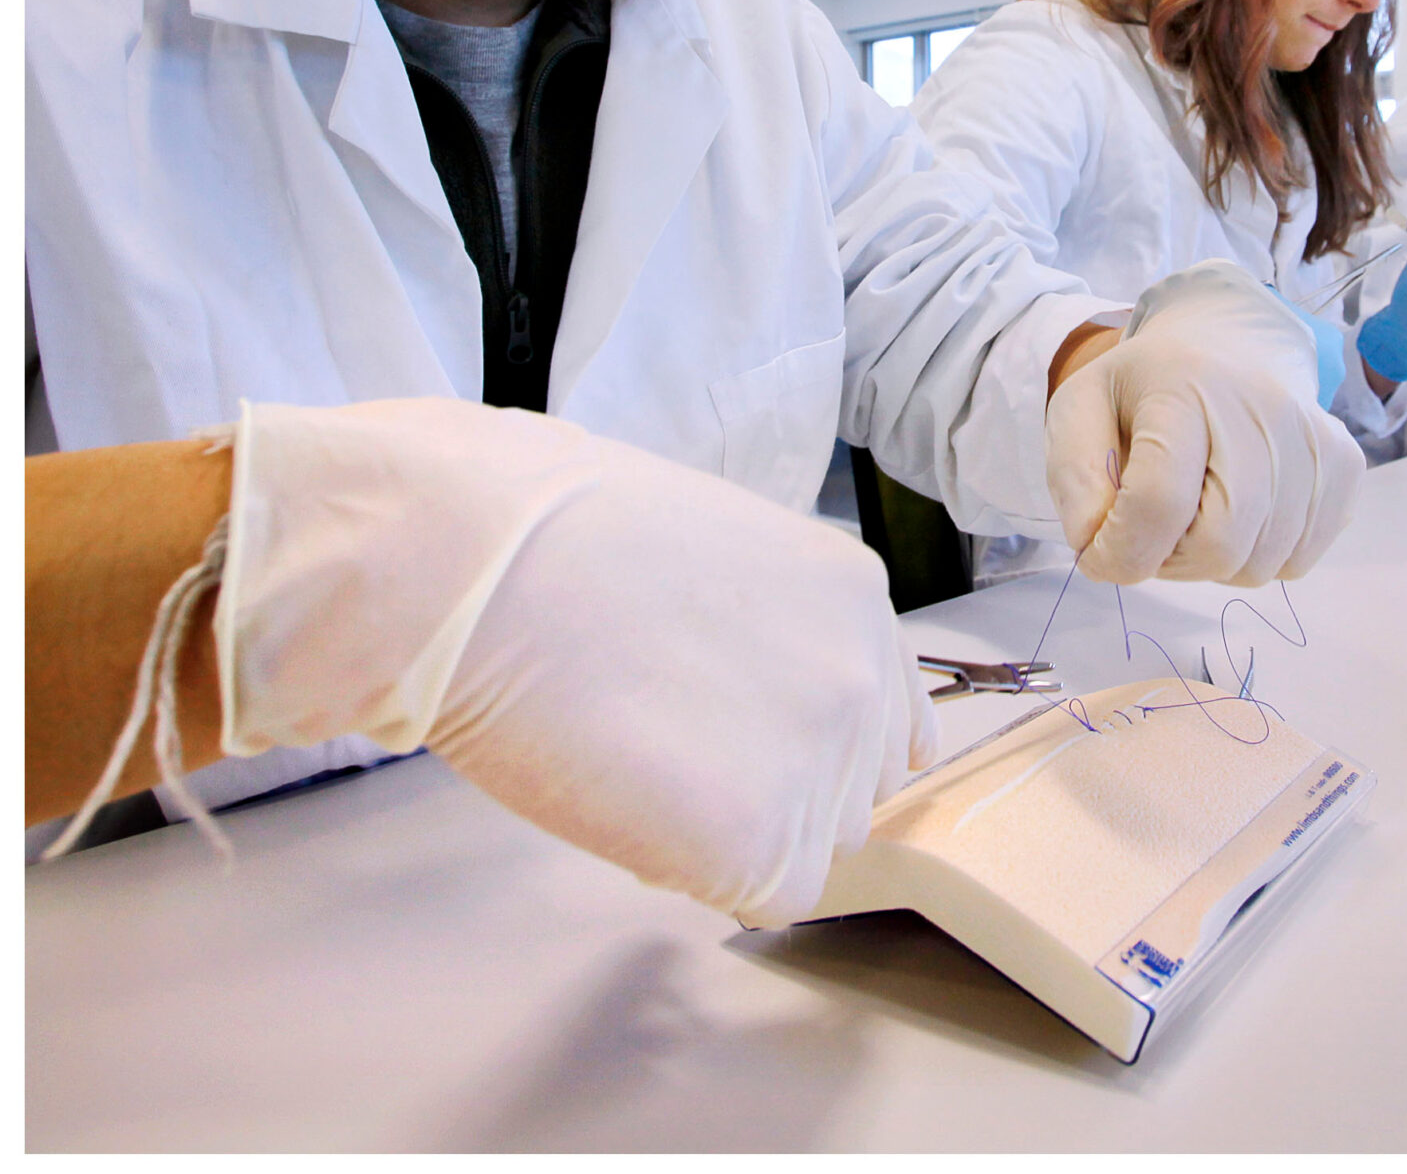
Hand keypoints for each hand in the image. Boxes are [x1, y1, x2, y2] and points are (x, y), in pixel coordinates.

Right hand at [219, 399, 936, 929]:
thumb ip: (775, 631)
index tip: (750, 747)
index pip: (885, 719)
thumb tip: (764, 705)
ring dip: (739, 836)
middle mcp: (862, 677)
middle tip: (671, 750)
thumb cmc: (556, 546)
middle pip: (854, 791)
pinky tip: (632, 805)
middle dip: (779, 793)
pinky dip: (702, 875)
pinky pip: (763, 898)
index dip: (810, 748)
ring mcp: (823, 760)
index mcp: (856, 598)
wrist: (482, 570)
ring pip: (810, 850)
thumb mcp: (720, 556)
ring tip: (639, 764)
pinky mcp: (763, 841)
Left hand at [1046, 261, 1366, 586]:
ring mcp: (1313, 438)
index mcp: (1184, 386)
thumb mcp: (1081, 407)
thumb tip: (1095, 542)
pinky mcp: (1344, 466)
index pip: (1157, 501)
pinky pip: (1298, 560)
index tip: (1099, 550)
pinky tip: (1241, 510)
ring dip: (1213, 561)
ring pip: (1259, 563)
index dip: (1119, 550)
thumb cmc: (1149, 386)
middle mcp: (1262, 407)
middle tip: (1152, 529)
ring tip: (1196, 511)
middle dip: (1170, 560)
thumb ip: (1073, 477)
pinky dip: (1259, 555)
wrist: (1230, 342)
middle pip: (1218, 545)